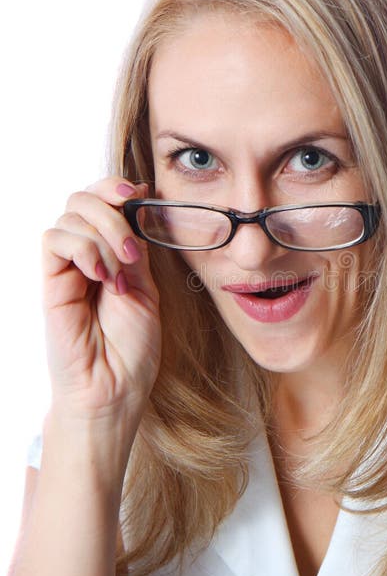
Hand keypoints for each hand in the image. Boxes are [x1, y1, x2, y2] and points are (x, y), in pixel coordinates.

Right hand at [42, 177, 161, 451]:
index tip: (141, 192)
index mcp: (111, 254)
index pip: (103, 201)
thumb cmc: (132, 349)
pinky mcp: (51, 283)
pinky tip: (100, 276)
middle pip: (83, 199)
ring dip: (104, 236)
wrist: (115, 389)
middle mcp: (85, 256)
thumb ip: (137, 247)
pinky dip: (83, 248)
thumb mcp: (146, 288)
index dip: (117, 186)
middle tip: (132, 248)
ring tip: (119, 276)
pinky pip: (55, 240)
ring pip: (71, 215)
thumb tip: (140, 200)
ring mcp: (66, 268)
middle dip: (112, 208)